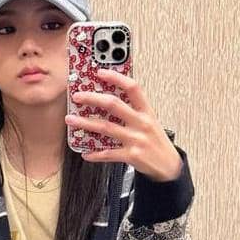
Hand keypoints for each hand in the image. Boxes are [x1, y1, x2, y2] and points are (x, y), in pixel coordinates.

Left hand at [64, 68, 182, 181]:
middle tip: (77, 96)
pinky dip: (95, 153)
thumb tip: (108, 99)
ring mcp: (136, 139)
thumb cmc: (156, 142)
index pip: (133, 88)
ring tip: (71, 120)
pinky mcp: (131, 155)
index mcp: (147, 112)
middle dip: (92, 98)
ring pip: (105, 127)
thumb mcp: (150, 121)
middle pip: (114, 104)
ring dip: (85, 123)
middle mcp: (141, 123)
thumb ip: (133, 110)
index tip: (100, 72)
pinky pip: (108, 153)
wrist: (169, 166)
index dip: (116, 78)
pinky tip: (86, 152)